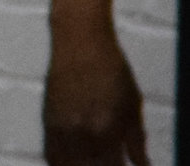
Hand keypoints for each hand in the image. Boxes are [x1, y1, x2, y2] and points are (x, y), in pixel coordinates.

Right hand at [46, 28, 148, 164]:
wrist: (79, 37)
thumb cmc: (111, 66)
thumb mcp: (133, 103)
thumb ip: (137, 139)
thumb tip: (141, 164)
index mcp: (106, 130)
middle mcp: (81, 132)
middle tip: (108, 163)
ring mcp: (61, 126)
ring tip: (89, 163)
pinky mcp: (47, 117)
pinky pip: (50, 153)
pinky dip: (59, 163)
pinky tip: (70, 161)